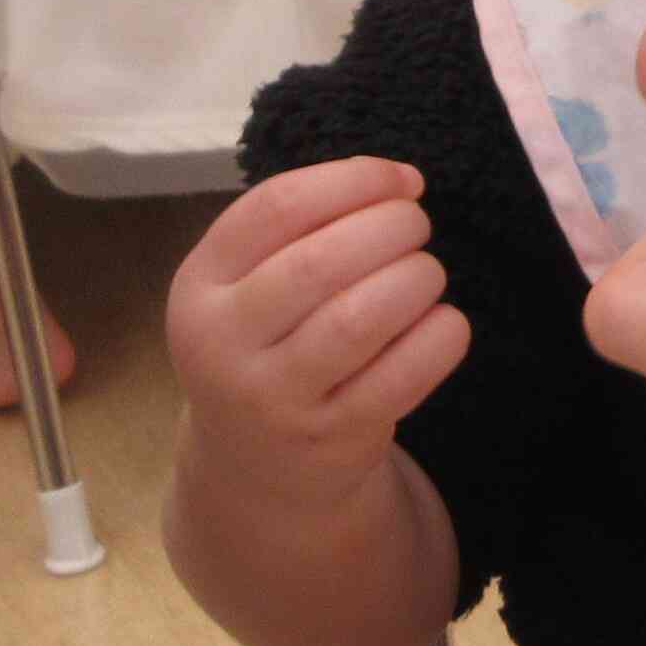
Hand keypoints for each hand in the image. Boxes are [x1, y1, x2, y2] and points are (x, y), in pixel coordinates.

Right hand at [164, 157, 468, 486]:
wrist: (254, 465)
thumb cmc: (269, 346)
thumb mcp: (249, 286)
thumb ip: (305, 228)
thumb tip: (400, 181)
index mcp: (199, 284)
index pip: (277, 207)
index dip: (353, 180)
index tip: (403, 180)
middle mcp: (224, 341)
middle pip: (319, 262)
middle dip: (390, 228)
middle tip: (417, 227)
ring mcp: (273, 397)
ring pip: (359, 319)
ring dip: (415, 279)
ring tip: (427, 273)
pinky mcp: (329, 437)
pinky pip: (399, 377)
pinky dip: (438, 338)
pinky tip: (445, 322)